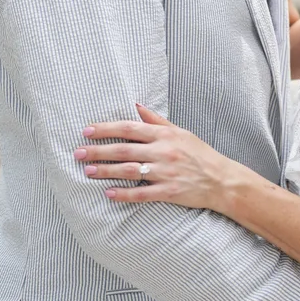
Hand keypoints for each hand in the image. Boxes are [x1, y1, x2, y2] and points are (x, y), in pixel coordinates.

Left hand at [75, 104, 230, 209]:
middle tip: (78, 153)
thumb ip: (157, 121)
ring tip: (87, 171)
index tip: (87, 131)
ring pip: (130, 171)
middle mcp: (163, 152)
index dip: (106, 129)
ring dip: (106, 171)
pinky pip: (142, 193)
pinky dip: (124, 193)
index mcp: (164, 135)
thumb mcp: (181, 132)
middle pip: (124, 150)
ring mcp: (165, 172)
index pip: (129, 128)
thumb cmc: (200, 154)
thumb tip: (136, 106)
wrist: (221, 180)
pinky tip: (109, 193)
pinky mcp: (169, 192)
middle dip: (98, 151)